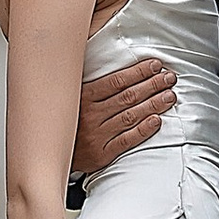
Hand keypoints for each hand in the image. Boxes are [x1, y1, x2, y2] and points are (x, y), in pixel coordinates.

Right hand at [72, 55, 177, 177]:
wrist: (48, 152)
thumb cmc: (65, 121)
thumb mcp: (71, 97)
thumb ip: (89, 83)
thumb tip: (112, 64)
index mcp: (83, 97)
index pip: (117, 81)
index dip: (139, 72)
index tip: (155, 65)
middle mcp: (91, 115)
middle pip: (128, 97)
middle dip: (152, 85)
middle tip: (169, 78)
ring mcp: (97, 135)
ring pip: (131, 116)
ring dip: (153, 104)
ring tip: (169, 96)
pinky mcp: (101, 153)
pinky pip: (127, 140)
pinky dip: (143, 130)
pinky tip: (156, 120)